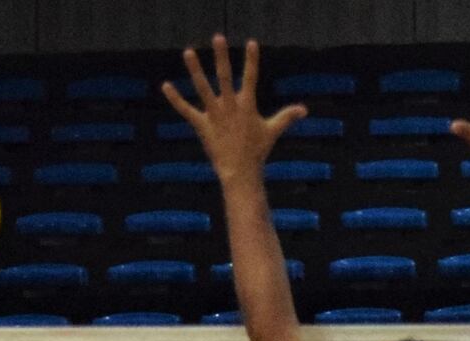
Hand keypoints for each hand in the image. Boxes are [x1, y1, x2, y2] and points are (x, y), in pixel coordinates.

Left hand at [163, 35, 305, 183]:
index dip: (251, 60)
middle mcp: (230, 107)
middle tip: (218, 38)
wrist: (240, 172)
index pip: (251, 78)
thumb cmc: (257, 151)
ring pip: (203, 88)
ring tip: (188, 52)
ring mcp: (215, 115)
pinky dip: (175, 99)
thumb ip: (286, 117)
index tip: (251, 43)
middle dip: (222, 57)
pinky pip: (186, 110)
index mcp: (247, 105)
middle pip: (225, 77)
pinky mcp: (202, 126)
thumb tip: (304, 110)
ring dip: (195, 70)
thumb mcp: (272, 131)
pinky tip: (165, 86)